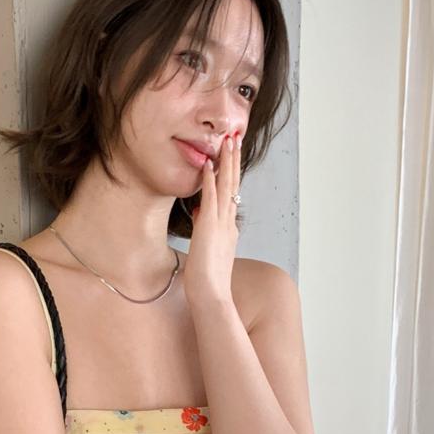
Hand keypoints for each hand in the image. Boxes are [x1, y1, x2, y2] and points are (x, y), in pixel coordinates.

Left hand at [181, 131, 241, 306]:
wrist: (211, 296)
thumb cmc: (208, 280)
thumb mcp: (207, 249)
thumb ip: (205, 230)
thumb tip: (199, 213)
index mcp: (229, 228)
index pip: (231, 194)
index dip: (232, 173)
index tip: (231, 155)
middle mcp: (228, 222)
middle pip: (233, 185)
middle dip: (234, 160)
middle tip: (234, 138)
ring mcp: (221, 224)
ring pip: (226, 186)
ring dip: (227, 163)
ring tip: (228, 142)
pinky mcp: (209, 227)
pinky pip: (211, 199)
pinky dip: (211, 181)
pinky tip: (210, 165)